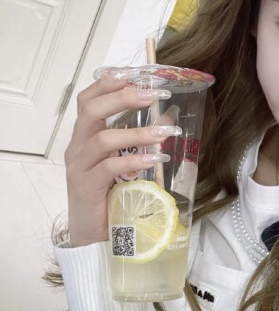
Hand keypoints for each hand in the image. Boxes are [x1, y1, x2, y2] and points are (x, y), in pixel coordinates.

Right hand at [64, 73, 179, 246]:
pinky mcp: (86, 188)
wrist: (93, 237)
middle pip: (91, 110)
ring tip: (166, 133)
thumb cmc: (111, 196)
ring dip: (137, 132)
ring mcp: (79, 167)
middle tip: (154, 94)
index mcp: (84, 137)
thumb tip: (169, 114)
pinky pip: (109, 168)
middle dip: (123, 97)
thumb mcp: (127, 162)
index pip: (88, 99)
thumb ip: (142, 139)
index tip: (136, 73)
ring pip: (102, 138)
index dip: (109, 83)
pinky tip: (155, 159)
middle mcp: (77, 147)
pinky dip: (134, 160)